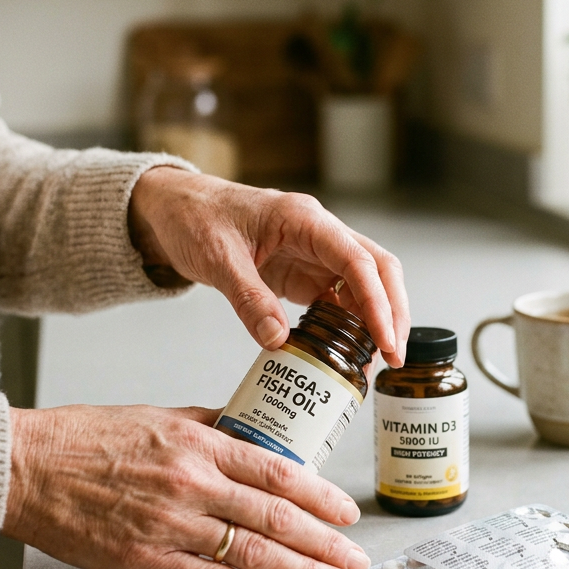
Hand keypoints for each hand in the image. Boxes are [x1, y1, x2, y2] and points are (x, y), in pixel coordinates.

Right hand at [3, 404, 371, 568]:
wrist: (29, 467)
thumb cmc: (90, 438)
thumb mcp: (162, 415)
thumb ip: (213, 427)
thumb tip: (256, 435)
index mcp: (200, 444)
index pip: (278, 471)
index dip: (320, 496)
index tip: (346, 513)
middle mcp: (193, 484)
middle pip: (277, 518)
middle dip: (326, 543)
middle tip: (357, 560)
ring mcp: (171, 525)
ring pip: (253, 553)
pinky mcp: (147, 561)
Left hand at [129, 169, 409, 366]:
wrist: (174, 208)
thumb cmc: (194, 217)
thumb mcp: (217, 258)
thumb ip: (248, 299)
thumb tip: (278, 340)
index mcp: (304, 220)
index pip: (358, 261)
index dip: (377, 302)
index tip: (384, 339)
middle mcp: (319, 234)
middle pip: (377, 270)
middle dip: (392, 313)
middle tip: (394, 356)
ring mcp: (315, 253)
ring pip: (364, 285)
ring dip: (376, 320)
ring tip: (377, 360)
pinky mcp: (304, 271)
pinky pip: (339, 297)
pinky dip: (350, 323)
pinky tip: (349, 349)